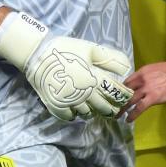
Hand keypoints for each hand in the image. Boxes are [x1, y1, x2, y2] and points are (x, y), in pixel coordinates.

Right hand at [0, 12, 132, 121]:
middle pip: (103, 108)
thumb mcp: (91, 49)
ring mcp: (70, 102)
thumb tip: (126, 68)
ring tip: (96, 106)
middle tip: (114, 107)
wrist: (38, 54)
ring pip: (88, 114)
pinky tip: (77, 107)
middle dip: (112, 108)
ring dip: (94, 111)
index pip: (115, 93)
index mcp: (93, 78)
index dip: (124, 95)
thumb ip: (110, 58)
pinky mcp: (57, 106)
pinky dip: (76, 114)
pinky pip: (71, 117)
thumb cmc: (67, 49)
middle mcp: (83, 94)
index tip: (127, 96)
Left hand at [120, 59, 165, 121]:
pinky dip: (132, 115)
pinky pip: (139, 108)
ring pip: (130, 100)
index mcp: (143, 71)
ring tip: (116, 116)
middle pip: (125, 90)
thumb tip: (147, 85)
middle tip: (112, 107)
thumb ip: (150, 77)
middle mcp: (142, 78)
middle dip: (118, 99)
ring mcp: (147, 88)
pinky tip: (128, 119)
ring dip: (122, 109)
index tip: (118, 96)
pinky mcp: (153, 98)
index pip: (127, 81)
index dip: (122, 90)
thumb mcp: (159, 70)